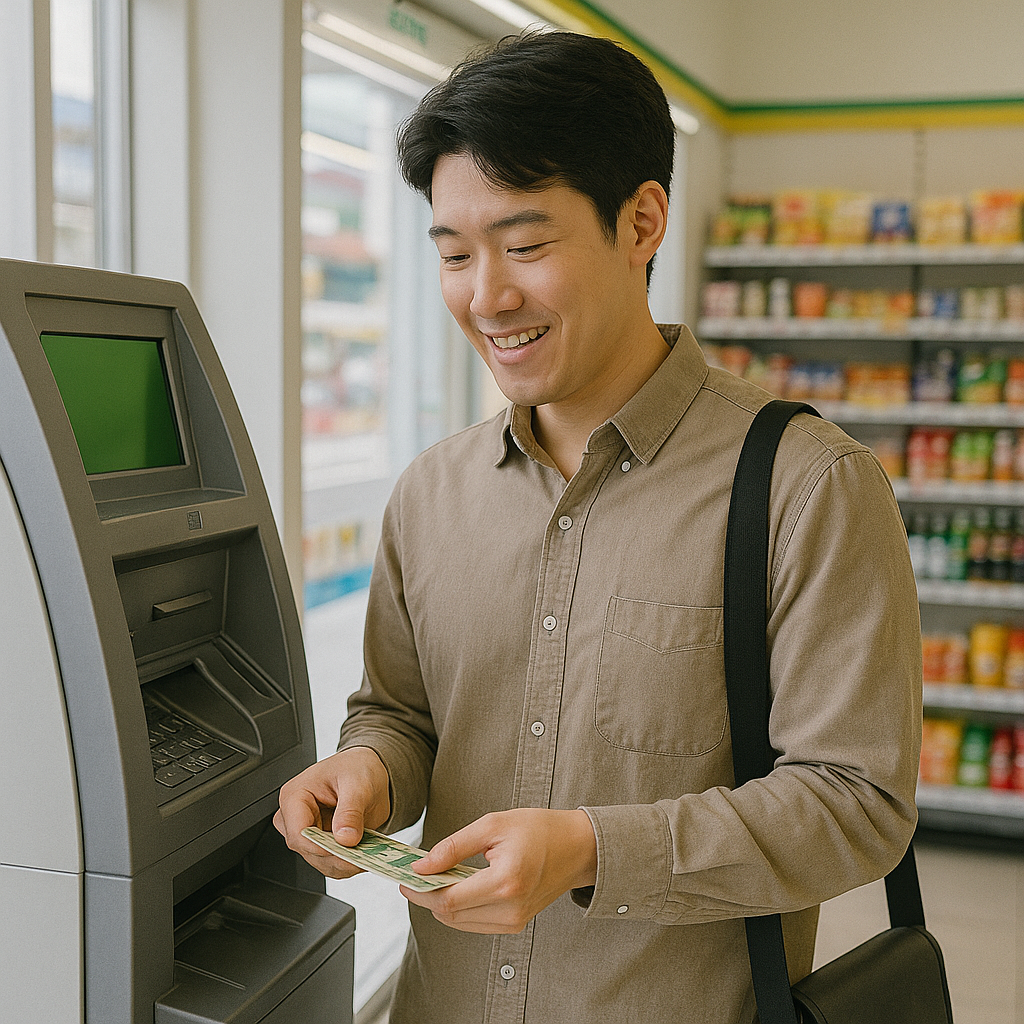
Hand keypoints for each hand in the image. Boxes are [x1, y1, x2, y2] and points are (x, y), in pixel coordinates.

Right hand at [273, 746, 390, 878]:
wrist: (368, 771)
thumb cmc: (356, 767)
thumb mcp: (358, 783)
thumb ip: (351, 811)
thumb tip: (345, 837)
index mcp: (295, 796)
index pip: (297, 832)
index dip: (319, 846)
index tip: (344, 849)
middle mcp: (296, 818)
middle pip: (308, 851)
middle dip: (336, 857)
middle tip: (362, 855)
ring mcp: (308, 834)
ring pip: (320, 862)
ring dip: (344, 863)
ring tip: (367, 854)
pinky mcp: (321, 845)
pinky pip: (331, 864)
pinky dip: (347, 864)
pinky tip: (363, 856)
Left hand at [400, 808, 596, 933]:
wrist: (576, 847)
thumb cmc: (539, 830)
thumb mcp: (493, 825)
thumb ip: (454, 846)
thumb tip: (422, 865)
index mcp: (506, 881)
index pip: (450, 900)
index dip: (421, 891)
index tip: (405, 878)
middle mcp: (510, 908)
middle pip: (451, 916)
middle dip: (427, 897)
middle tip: (414, 876)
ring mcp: (514, 921)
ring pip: (460, 923)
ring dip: (441, 903)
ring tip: (434, 878)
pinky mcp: (515, 924)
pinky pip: (475, 922)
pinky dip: (459, 907)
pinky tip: (455, 885)